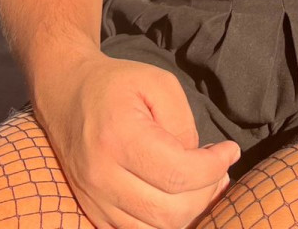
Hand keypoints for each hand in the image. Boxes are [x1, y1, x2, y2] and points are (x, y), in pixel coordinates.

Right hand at [34, 51, 240, 228]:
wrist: (66, 93)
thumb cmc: (117, 84)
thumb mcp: (158, 83)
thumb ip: (183, 124)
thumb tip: (199, 163)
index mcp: (119, 138)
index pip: (178, 175)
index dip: (213, 168)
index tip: (231, 151)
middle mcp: (102, 175)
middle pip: (169, 212)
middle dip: (205, 193)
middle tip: (219, 169)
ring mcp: (94, 199)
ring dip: (188, 212)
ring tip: (201, 183)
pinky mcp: (92, 211)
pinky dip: (163, 222)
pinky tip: (176, 196)